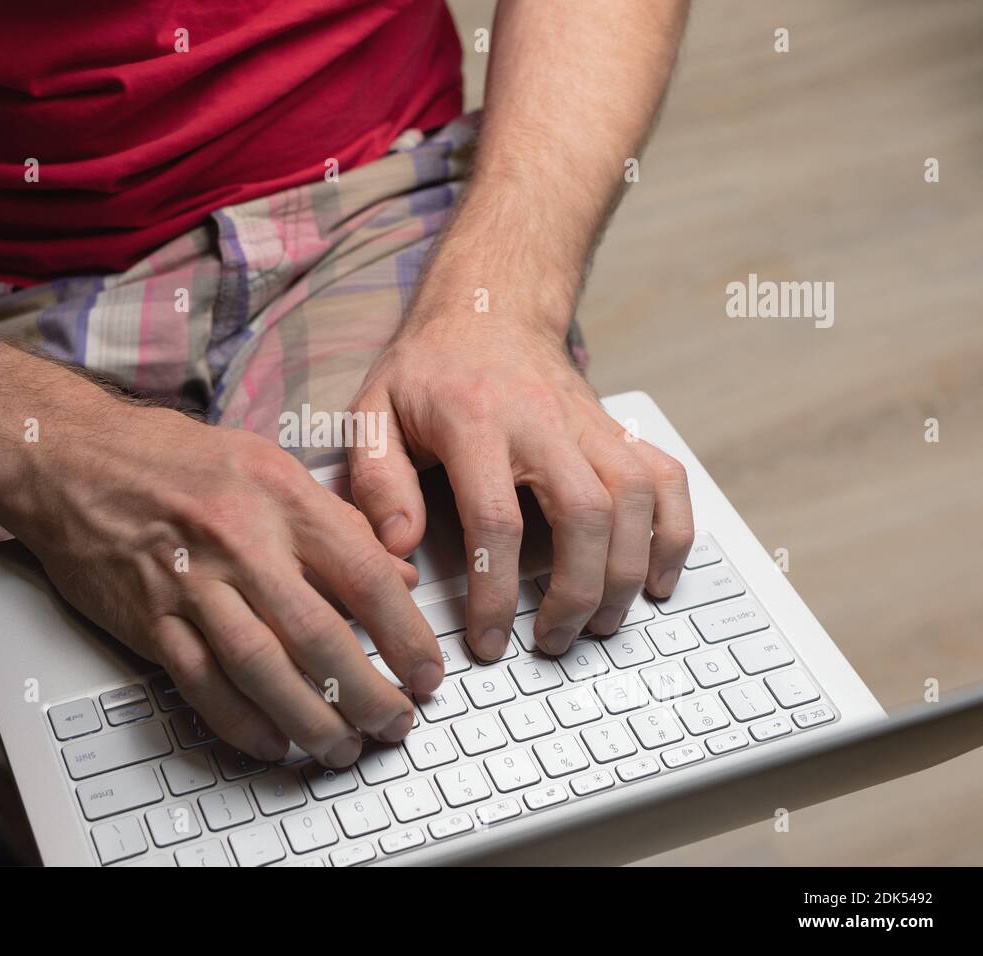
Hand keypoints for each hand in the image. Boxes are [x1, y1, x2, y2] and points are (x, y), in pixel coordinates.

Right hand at [2, 401, 444, 766]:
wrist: (73, 457)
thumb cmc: (173, 458)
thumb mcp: (268, 464)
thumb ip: (336, 519)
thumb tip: (396, 571)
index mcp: (281, 497)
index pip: (365, 576)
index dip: (407, 634)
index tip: (426, 670)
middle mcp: (240, 541)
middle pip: (320, 636)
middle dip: (368, 693)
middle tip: (395, 723)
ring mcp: (190, 582)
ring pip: (263, 668)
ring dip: (310, 719)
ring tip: (341, 746)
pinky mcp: (148, 616)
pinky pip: (201, 682)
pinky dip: (239, 721)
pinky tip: (271, 742)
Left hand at [346, 308, 694, 659]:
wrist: (489, 307)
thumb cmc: (426, 371)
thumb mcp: (373, 413)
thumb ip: (377, 481)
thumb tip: (400, 548)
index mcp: (474, 420)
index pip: (496, 520)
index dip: (496, 592)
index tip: (489, 640)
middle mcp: (543, 421)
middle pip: (586, 514)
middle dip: (577, 591)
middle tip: (554, 643)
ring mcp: (590, 422)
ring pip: (636, 500)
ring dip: (627, 573)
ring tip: (599, 624)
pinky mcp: (619, 428)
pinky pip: (668, 479)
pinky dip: (674, 533)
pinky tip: (655, 580)